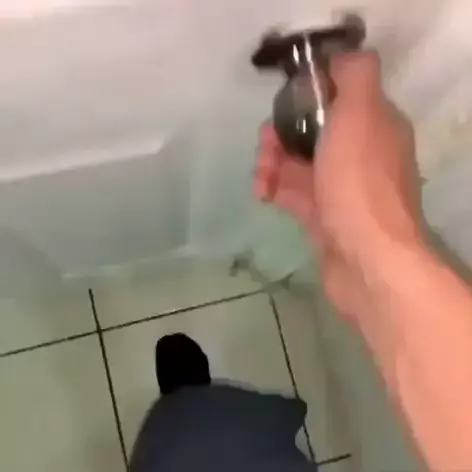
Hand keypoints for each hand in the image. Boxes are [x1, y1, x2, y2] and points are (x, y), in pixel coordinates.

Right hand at [254, 51, 422, 321]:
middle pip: (312, 132)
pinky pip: (293, 194)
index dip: (309, 96)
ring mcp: (340, 189)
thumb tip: (340, 60)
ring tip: (260, 177)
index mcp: (374, 126)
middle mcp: (359, 155)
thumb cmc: (359, 184)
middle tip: (265, 144)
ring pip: (298, 164)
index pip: (338, 98)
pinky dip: (274, 189)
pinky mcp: (322, 217)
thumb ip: (355, 75)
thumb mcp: (361, 113)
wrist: (366, 260)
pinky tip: (262, 193)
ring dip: (272, 163)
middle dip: (282, 134)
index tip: (285, 101)